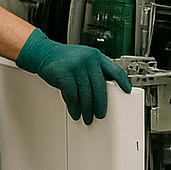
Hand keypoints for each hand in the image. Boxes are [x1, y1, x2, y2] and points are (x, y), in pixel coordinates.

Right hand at [16, 28, 132, 123]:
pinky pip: (73, 95)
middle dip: (100, 104)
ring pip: (86, 94)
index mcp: (96, 56)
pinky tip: (75, 112)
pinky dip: (74, 107)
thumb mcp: (83, 60)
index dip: (122, 81)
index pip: (114, 69)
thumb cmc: (64, 59)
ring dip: (87, 109)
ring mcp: (76, 66)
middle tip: (100, 114)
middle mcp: (88, 59)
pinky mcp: (64, 74)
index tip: (127, 90)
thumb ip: (93, 72)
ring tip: (87, 117)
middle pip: (100, 87)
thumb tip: (103, 93)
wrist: (43, 52)